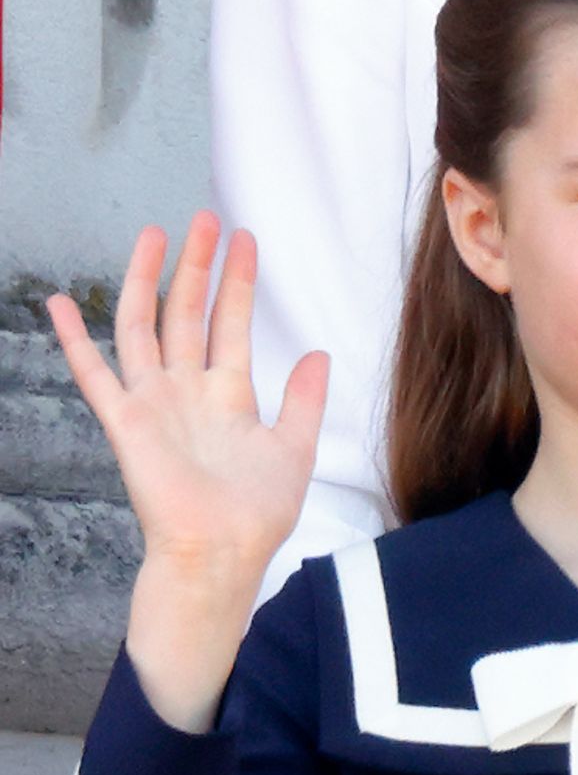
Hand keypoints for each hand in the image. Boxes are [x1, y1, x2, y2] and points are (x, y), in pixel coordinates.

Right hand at [49, 213, 327, 728]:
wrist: (220, 557)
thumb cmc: (255, 518)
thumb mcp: (294, 450)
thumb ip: (304, 400)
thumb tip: (319, 352)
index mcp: (226, 397)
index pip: (230, 323)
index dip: (237, 282)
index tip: (245, 239)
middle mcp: (186, 392)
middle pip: (186, 313)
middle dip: (195, 266)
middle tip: (203, 217)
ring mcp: (153, 403)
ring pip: (144, 326)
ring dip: (147, 279)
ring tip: (155, 232)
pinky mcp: (126, 422)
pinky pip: (94, 374)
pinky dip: (75, 337)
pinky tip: (61, 302)